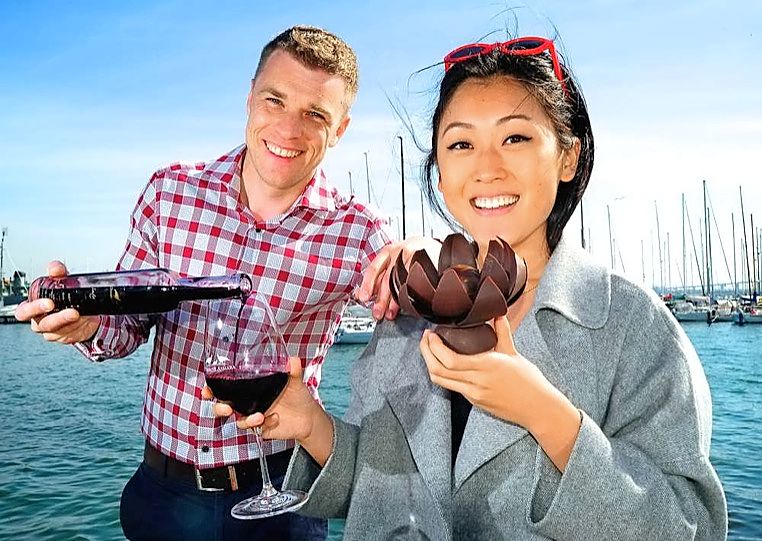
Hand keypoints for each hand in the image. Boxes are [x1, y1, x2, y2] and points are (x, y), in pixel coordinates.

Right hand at [14, 260, 100, 343]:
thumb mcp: (61, 281)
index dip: (33, 308)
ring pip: (59, 330)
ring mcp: (52, 332)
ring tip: (80, 313)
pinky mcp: (65, 337)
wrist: (82, 309)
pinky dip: (79, 326)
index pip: (23, 312)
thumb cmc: (64, 296)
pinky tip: (85, 318)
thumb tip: (55, 267)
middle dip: (57, 318)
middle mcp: (40, 321)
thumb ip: (57, 273)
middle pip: (42, 324)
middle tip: (71, 311)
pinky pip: (71, 334)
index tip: (48, 302)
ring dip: (71, 322)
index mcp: (32, 308)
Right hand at [203, 356, 325, 442]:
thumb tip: (292, 360)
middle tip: (227, 408)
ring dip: (247, 419)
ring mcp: (253, 417)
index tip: (207, 389)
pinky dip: (265, 424)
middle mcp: (248, 403)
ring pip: (239, 421)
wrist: (308, 416)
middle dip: (219, 408)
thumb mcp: (294, 381)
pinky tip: (275, 419)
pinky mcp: (261, 429)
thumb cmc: (297, 395)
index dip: (212, 390)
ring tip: (261, 415)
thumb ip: (293, 371)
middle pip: (224, 407)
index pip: (226, 389)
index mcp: (250, 389)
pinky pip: (257, 429)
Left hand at [357, 236, 440, 319]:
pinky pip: (415, 282)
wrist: (431, 247)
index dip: (367, 285)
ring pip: (402, 282)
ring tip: (391, 313)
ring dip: (395, 301)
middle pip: (388, 278)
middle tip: (377, 313)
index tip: (363, 298)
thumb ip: (379, 276)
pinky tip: (406, 305)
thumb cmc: (409, 256)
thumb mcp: (392, 260)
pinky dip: (409, 296)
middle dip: (381, 299)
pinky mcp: (426, 263)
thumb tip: (362, 295)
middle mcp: (400, 252)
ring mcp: (414, 257)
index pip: (374, 269)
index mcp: (388, 251)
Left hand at [419, 316, 552, 429]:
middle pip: (439, 370)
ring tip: (430, 349)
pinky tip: (444, 363)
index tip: (431, 333)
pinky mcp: (475, 401)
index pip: (450, 359)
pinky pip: (452, 387)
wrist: (538, 408)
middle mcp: (477, 381)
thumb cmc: (530, 381)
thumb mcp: (514, 354)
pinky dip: (443, 374)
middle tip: (425, 338)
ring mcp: (474, 394)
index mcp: (486, 366)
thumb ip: (503, 332)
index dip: (434, 347)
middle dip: (426, 353)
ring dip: (430, 364)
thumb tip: (498, 313)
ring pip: (441, 381)